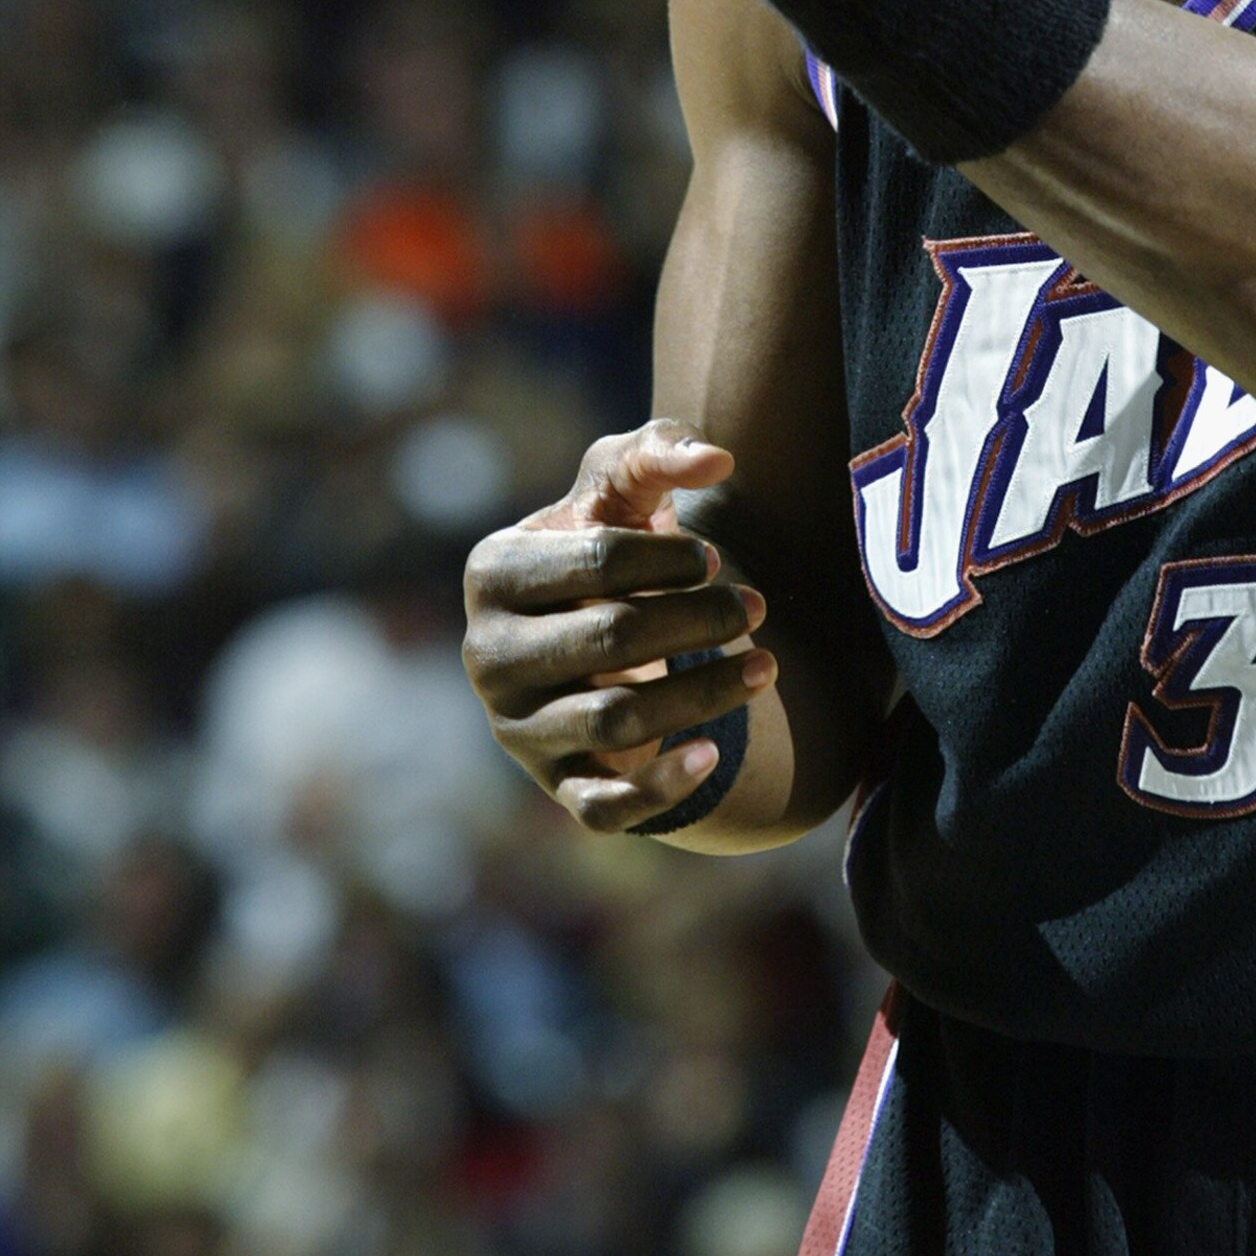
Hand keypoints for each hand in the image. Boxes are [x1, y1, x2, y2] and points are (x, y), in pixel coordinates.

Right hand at [462, 419, 776, 833]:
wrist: (594, 631)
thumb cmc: (605, 544)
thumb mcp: (621, 486)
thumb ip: (659, 451)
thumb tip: (717, 459)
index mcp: (494, 571)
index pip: (595, 561)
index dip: (669, 558)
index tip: (714, 558)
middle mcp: (489, 654)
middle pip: (610, 639)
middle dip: (696, 620)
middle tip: (752, 605)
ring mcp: (517, 726)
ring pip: (615, 719)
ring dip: (703, 695)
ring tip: (766, 664)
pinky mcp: (553, 783)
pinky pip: (601, 804)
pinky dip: (660, 786)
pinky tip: (715, 752)